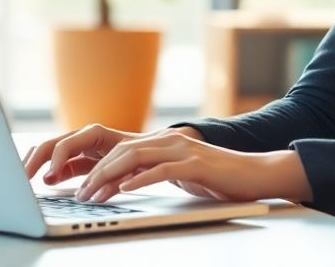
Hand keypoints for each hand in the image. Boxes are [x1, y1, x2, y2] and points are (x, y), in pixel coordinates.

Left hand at [73, 131, 313, 205]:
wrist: (254, 174)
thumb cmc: (217, 178)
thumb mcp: (179, 173)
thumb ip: (154, 171)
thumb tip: (123, 183)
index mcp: (161, 142)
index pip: (119, 149)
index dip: (95, 166)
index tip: (80, 186)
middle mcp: (167, 140)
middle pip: (120, 151)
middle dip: (94, 173)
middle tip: (80, 194)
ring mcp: (181, 150)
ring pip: (134, 157)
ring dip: (109, 177)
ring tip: (94, 195)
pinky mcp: (195, 164)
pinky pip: (162, 170)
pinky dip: (140, 179)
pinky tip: (125, 189)